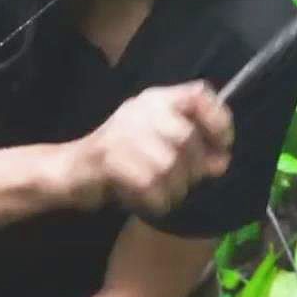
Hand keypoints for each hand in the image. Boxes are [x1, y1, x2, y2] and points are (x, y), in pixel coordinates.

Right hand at [61, 82, 233, 217]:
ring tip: (163, 193)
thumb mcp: (159, 142)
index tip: (223, 146)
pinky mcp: (109, 158)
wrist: (73, 170)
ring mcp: (123, 132)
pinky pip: (149, 184)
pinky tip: (149, 201)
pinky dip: (156, 201)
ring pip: (168, 165)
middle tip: (183, 182)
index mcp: (156, 99)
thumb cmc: (123, 158)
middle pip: (186, 138)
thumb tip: (220, 163)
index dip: (219, 120)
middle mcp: (140, 109)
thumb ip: (192, 149)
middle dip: (193, 168)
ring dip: (173, 188)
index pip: (199, 94)